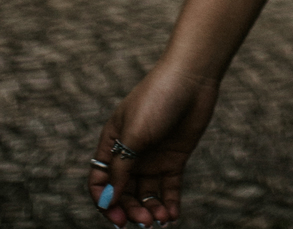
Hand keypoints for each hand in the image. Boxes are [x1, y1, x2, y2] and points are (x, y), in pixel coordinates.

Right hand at [89, 62, 218, 224]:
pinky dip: (169, 204)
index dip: (105, 201)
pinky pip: (168, 189)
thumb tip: (108, 200)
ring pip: (146, 194)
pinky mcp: (174, 159)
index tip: (117, 217)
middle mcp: (131, 153)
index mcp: (113, 142)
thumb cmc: (157, 99)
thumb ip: (121, 168)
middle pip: (124, 192)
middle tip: (145, 221)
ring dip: (151, 210)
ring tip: (161, 219)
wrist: (192, 78)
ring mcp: (153, 157)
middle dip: (131, 209)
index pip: (100, 181)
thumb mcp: (134, 134)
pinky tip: (172, 215)